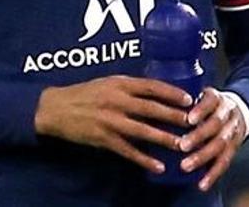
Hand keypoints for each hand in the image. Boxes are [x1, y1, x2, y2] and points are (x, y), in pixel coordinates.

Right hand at [34, 75, 191, 172]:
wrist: (55, 108)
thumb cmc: (85, 93)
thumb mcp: (108, 82)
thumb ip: (130, 87)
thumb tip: (157, 91)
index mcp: (120, 84)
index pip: (151, 86)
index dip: (171, 93)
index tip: (189, 99)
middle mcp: (117, 101)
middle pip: (151, 109)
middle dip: (173, 116)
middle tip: (192, 122)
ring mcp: (110, 121)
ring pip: (142, 131)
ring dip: (163, 138)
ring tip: (181, 146)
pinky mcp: (103, 139)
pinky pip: (127, 151)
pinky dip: (143, 159)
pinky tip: (157, 166)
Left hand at [177, 88, 246, 190]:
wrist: (239, 110)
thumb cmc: (207, 105)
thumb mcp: (199, 95)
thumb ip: (181, 102)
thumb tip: (152, 110)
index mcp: (217, 98)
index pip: (211, 101)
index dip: (201, 110)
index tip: (189, 120)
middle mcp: (228, 113)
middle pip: (216, 125)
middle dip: (199, 136)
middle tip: (181, 146)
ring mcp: (233, 131)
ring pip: (221, 145)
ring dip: (203, 157)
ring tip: (185, 166)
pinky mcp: (235, 147)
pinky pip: (225, 162)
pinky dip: (213, 174)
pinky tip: (202, 184)